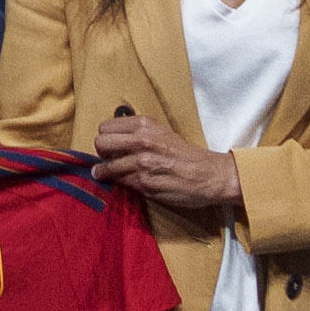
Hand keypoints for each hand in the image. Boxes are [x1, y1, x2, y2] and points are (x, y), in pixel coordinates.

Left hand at [86, 106, 247, 225]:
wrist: (208, 175)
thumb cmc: (185, 154)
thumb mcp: (162, 132)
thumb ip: (138, 132)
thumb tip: (112, 136)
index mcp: (145, 126)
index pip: (105, 128)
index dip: (106, 138)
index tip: (110, 145)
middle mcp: (142, 142)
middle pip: (100, 144)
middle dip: (101, 153)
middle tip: (108, 159)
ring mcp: (142, 164)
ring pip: (107, 167)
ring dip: (105, 172)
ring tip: (107, 174)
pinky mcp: (145, 185)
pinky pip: (121, 183)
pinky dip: (120, 183)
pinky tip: (126, 182)